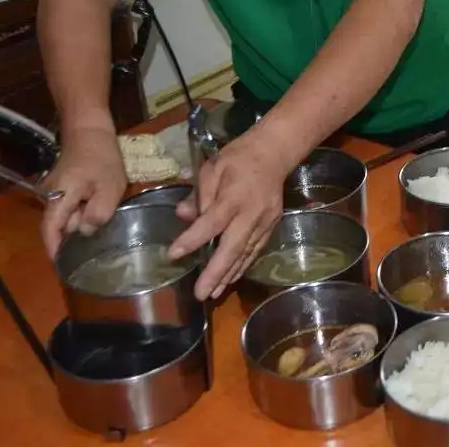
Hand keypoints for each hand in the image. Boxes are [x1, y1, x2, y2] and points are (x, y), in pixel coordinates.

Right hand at [40, 126, 126, 258]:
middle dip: (73, 240)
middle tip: (94, 254)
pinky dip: (81, 214)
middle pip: (58, 227)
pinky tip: (97, 215)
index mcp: (58, 199)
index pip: (50, 232)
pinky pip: (69, 207)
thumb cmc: (101, 158)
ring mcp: (54, 191)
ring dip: (79, 225)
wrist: (90, 129)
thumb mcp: (109, 187)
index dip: (56, 252)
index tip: (65, 270)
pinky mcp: (62, 186)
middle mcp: (50, 197)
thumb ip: (97, 213)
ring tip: (100, 236)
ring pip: (65, 217)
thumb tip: (85, 232)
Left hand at [167, 132, 290, 299]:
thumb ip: (199, 194)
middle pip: (233, 247)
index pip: (212, 222)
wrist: (275, 153)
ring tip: (212, 293)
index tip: (173, 254)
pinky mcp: (272, 226)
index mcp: (234, 196)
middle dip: (216, 272)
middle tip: (200, 294)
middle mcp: (252, 213)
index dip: (193, 239)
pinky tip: (230, 279)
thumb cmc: (238, 158)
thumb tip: (183, 216)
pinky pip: (255, 250)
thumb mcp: (212, 168)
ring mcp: (265, 222)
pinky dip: (242, 266)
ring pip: (246, 253)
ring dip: (229, 275)